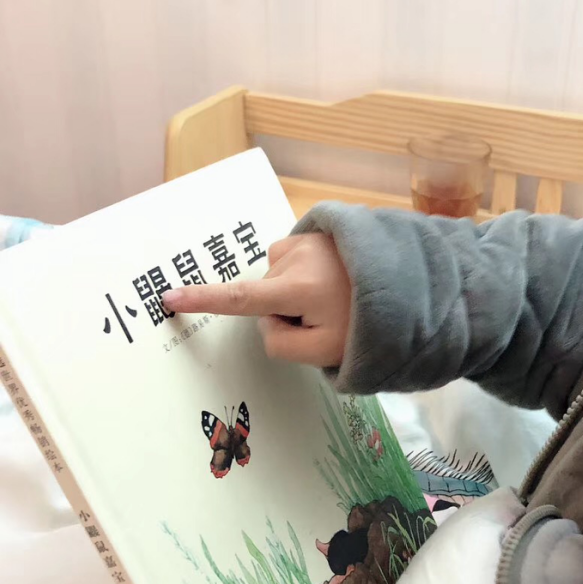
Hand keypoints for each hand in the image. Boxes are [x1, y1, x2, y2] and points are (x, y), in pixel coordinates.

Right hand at [162, 234, 351, 367]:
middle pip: (264, 297)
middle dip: (285, 312)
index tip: (168, 296)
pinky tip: (334, 279)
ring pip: (277, 277)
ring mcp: (306, 239)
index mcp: (297, 289)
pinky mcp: (316, 230)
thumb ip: (280, 345)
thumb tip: (265, 320)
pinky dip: (304, 273)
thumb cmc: (369, 323)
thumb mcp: (324, 353)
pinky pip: (291, 259)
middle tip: (328, 320)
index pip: (239, 299)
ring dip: (296, 291)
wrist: (412, 283)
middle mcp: (295, 258)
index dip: (203, 300)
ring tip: (335, 297)